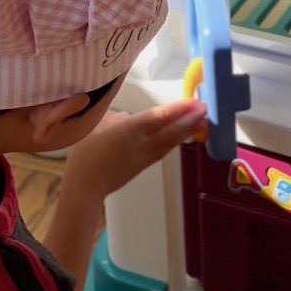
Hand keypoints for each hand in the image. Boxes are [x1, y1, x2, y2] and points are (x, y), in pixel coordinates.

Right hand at [61, 99, 206, 203]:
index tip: (193, 102)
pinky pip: (164, 150)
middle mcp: (140, 144)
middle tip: (207, 108)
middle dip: (190, 118)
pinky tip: (185, 136)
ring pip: (170, 141)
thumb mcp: (91, 128)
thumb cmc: (84, 157)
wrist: (85, 189)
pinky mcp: (144, 166)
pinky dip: (176, 142)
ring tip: (204, 120)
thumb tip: (124, 116)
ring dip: (188, 130)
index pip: (157, 117)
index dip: (177, 109)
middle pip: (170, 129)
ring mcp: (144, 156)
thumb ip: (110, 119)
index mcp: (127, 131)